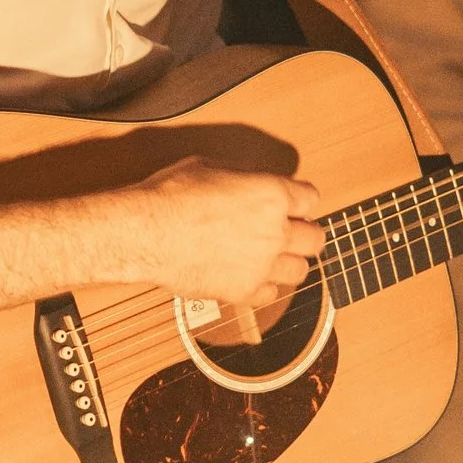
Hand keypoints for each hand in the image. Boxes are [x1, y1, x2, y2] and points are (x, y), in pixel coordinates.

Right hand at [135, 157, 323, 325]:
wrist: (146, 233)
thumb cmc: (171, 195)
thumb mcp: (211, 168)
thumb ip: (244, 179)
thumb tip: (252, 184)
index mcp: (272, 195)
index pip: (311, 199)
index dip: (301, 201)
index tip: (294, 205)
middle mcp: (275, 232)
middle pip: (316, 239)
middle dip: (305, 234)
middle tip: (291, 232)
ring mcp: (262, 265)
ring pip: (300, 271)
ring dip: (290, 262)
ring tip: (273, 257)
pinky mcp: (243, 292)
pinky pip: (271, 294)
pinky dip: (265, 286)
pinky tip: (251, 276)